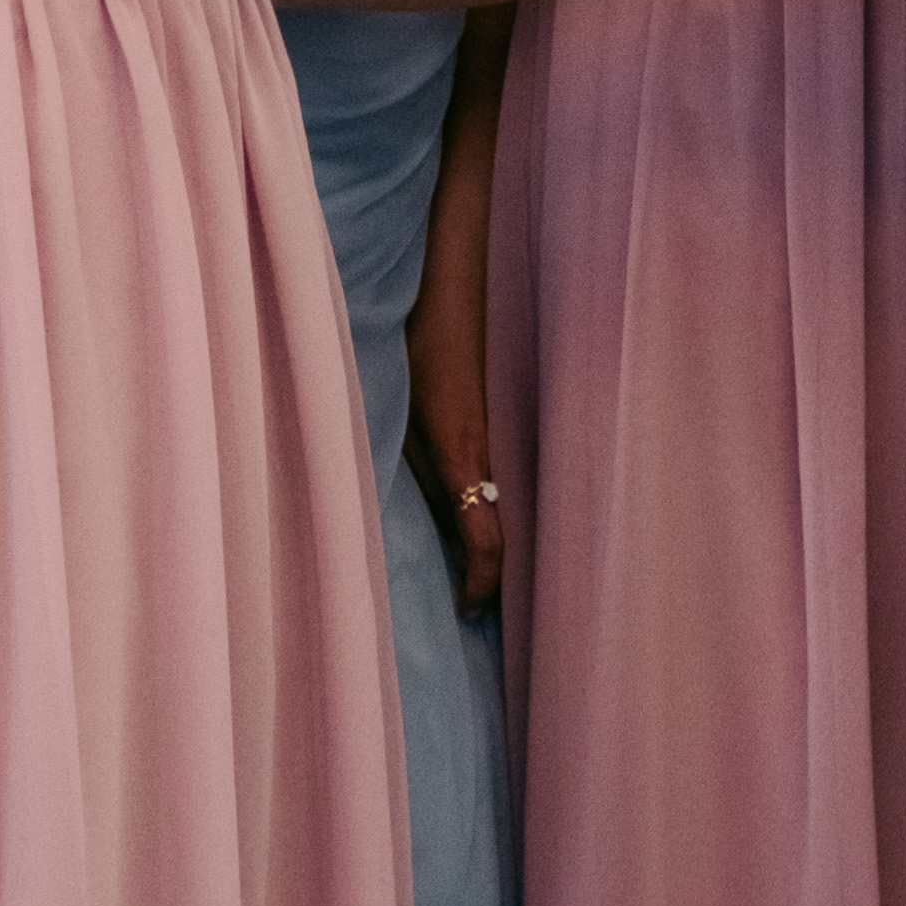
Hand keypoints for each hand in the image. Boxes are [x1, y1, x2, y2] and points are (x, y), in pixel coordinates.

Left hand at [403, 340, 504, 614]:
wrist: (449, 294)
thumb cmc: (416, 350)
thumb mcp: (402, 419)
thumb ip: (414, 468)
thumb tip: (421, 519)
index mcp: (465, 460)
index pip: (488, 543)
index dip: (482, 584)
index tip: (466, 611)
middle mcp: (490, 456)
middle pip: (504, 533)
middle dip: (492, 577)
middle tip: (473, 610)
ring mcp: (496, 439)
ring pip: (501, 507)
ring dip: (489, 543)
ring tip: (469, 575)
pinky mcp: (491, 423)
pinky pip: (494, 481)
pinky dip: (486, 511)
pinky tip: (466, 516)